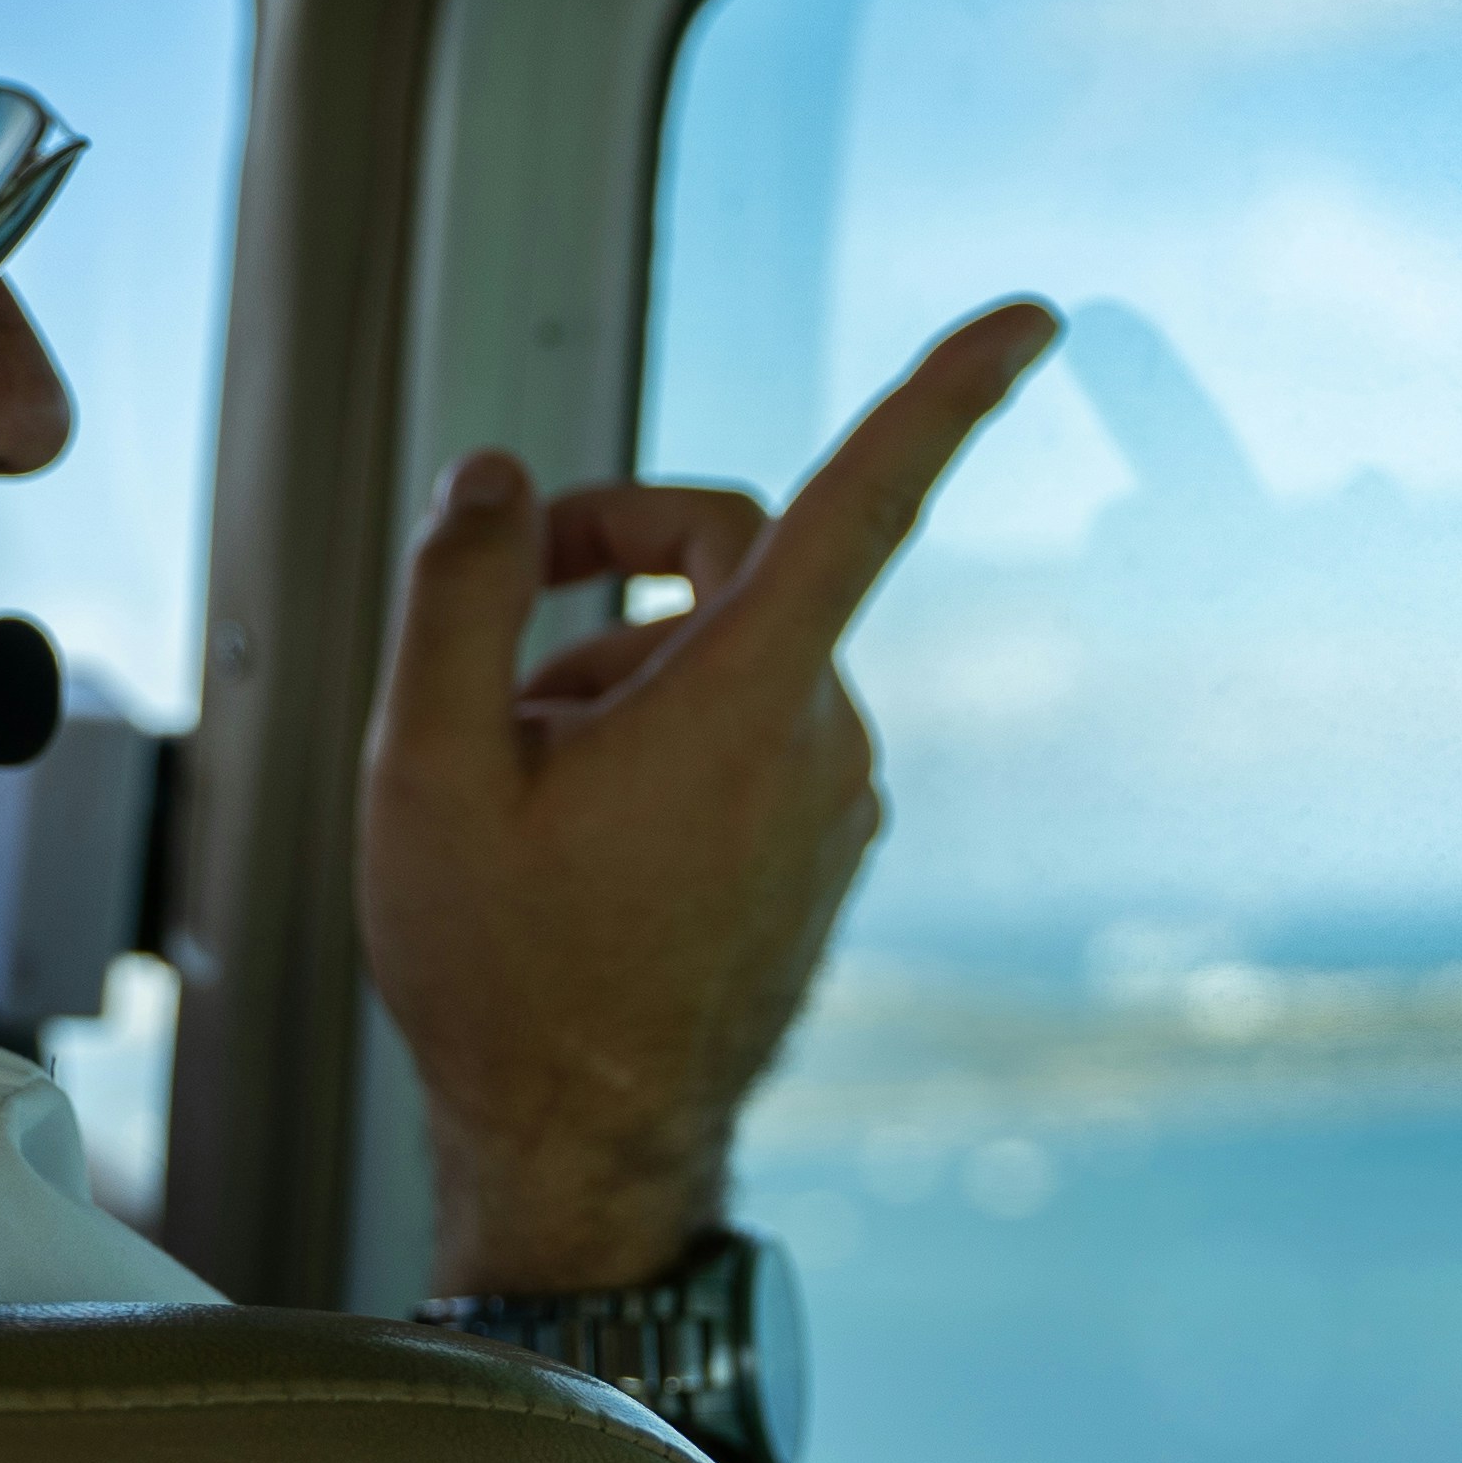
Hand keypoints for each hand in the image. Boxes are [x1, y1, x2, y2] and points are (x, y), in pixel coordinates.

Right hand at [363, 301, 1063, 1289]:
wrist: (577, 1147)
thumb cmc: (502, 974)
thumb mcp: (426, 770)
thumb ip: (461, 596)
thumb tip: (497, 478)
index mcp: (748, 703)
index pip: (867, 500)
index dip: (949, 392)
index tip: (1035, 315)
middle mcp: (823, 740)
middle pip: (733, 556)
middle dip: (609, 561)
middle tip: (495, 613)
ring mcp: (836, 798)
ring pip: (726, 649)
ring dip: (619, 670)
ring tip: (521, 779)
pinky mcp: (826, 841)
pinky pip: (749, 725)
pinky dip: (663, 731)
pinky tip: (579, 824)